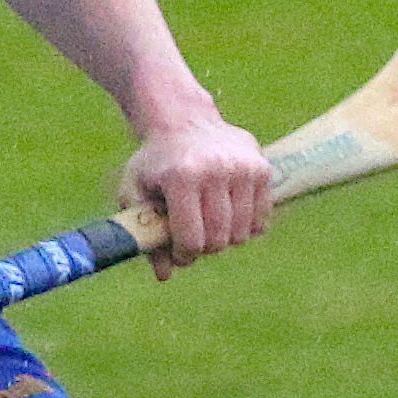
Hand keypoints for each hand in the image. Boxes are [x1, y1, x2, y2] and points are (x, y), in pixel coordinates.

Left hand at [120, 111, 271, 272]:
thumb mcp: (135, 193)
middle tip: (192, 237)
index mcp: (182, 177)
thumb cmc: (155, 163)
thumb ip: (143, 233)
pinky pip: (261, 219)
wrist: (183, 120)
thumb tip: (165, 276)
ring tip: (208, 222)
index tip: (177, 250)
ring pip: (242, 233)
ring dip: (225, 238)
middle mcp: (217, 170)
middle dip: (204, 248)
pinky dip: (245, 226)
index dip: (183, 255)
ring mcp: (244, 168)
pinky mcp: (263, 168)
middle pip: (219, 239)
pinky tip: (227, 211)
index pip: (192, 240)